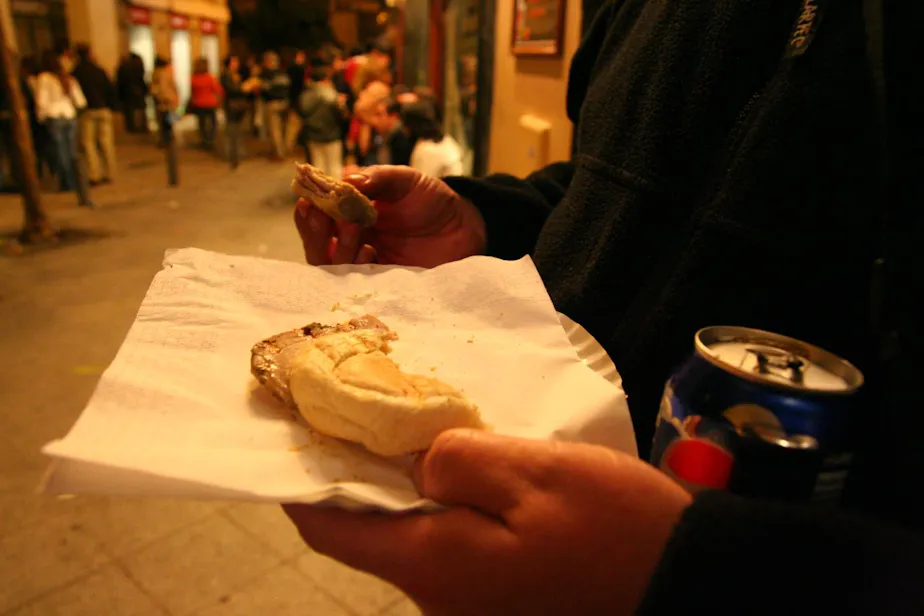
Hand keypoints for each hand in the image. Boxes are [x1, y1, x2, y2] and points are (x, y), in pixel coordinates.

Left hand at [284, 430, 691, 615]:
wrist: (690, 588)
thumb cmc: (615, 529)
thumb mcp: (535, 473)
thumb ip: (459, 459)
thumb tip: (414, 461)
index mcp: (435, 565)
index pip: (334, 529)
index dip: (302, 486)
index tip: (288, 441)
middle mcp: (440, 598)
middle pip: (377, 533)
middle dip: (366, 476)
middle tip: (368, 413)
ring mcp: (472, 608)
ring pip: (419, 539)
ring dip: (413, 490)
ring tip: (422, 430)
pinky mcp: (503, 603)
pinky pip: (456, 551)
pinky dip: (449, 510)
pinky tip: (472, 473)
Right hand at [294, 165, 485, 266]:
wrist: (465, 226)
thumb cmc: (430, 199)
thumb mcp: (405, 179)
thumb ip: (379, 177)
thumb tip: (348, 179)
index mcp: (350, 213)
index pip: (318, 215)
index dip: (308, 211)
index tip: (307, 202)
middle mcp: (353, 240)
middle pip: (318, 245)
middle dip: (315, 232)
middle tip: (325, 217)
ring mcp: (368, 263)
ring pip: (334, 267)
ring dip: (338, 248)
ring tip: (355, 227)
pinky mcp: (385, 281)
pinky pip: (360, 284)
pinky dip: (358, 268)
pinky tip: (369, 251)